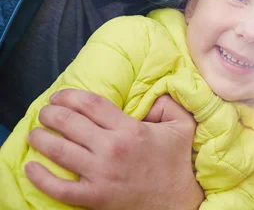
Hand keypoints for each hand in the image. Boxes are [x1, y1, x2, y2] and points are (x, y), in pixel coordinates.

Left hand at [25, 90, 203, 209]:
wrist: (176, 202)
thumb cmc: (176, 162)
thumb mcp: (182, 126)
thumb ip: (168, 103)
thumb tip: (151, 93)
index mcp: (130, 130)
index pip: (91, 104)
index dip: (70, 96)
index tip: (60, 96)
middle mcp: (112, 149)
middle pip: (70, 123)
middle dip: (51, 114)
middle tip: (45, 112)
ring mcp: (100, 175)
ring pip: (59, 151)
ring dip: (41, 138)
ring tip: (35, 133)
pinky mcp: (94, 198)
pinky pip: (59, 188)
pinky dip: (40, 177)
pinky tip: (31, 168)